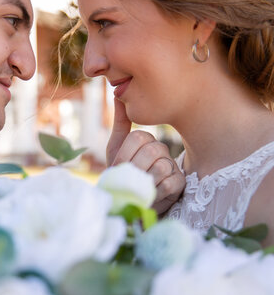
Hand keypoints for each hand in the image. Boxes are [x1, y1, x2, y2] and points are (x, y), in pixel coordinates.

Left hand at [107, 98, 184, 214]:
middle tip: (128, 180)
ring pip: (160, 167)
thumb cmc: (122, 175)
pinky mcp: (179, 183)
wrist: (128, 202)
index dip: (124, 156)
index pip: (138, 138)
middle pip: (150, 151)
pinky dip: (154, 192)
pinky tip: (150, 195)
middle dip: (134, 169)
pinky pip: (168, 184)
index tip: (118, 168)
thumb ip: (120, 122)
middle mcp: (162, 149)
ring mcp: (172, 166)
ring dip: (144, 182)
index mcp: (147, 139)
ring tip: (138, 188)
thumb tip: (118, 92)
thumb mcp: (116, 148)